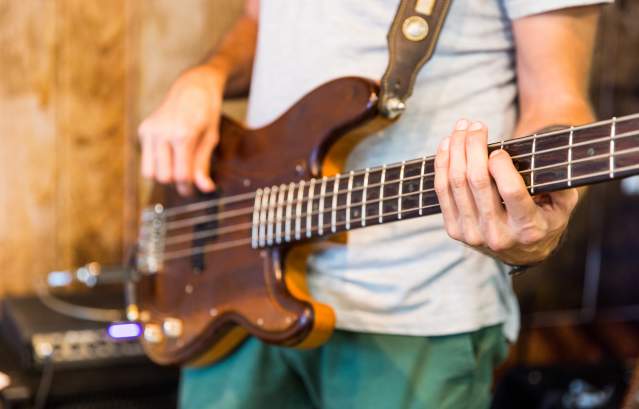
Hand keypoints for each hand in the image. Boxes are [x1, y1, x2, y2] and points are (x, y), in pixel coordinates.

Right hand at [138, 65, 225, 194]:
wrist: (192, 86)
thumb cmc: (206, 113)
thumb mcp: (211, 138)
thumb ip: (204, 165)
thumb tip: (206, 189)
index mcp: (183, 135)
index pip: (181, 175)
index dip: (188, 188)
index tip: (193, 191)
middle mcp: (162, 132)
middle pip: (163, 177)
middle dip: (175, 183)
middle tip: (187, 180)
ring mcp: (150, 130)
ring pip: (149, 172)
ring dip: (163, 175)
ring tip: (177, 167)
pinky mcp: (143, 129)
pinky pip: (146, 159)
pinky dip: (156, 163)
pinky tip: (169, 153)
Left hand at [434, 119, 578, 264]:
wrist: (523, 251)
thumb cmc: (544, 218)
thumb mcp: (563, 204)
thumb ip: (560, 183)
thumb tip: (551, 156)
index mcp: (527, 229)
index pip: (511, 191)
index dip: (501, 165)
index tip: (499, 150)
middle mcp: (498, 235)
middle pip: (477, 181)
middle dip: (474, 146)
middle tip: (476, 125)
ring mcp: (472, 234)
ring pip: (456, 183)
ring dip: (456, 150)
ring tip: (461, 128)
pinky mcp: (454, 230)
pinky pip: (442, 191)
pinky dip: (442, 164)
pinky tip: (447, 145)